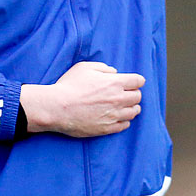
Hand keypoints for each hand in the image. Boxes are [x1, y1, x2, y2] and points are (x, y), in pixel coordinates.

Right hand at [20, 61, 144, 137]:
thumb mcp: (85, 67)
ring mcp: (113, 115)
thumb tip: (114, 73)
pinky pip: (124, 125)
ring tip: (124, 106)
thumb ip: (104, 68)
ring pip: (134, 112)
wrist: (57, 108)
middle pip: (138, 97)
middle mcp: (118, 99)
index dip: (137, 81)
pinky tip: (117, 117)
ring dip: (131, 108)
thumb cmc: (69, 85)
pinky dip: (124, 121)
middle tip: (126, 94)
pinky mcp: (107, 128)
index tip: (133, 82)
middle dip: (134, 94)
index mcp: (114, 83)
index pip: (138, 81)